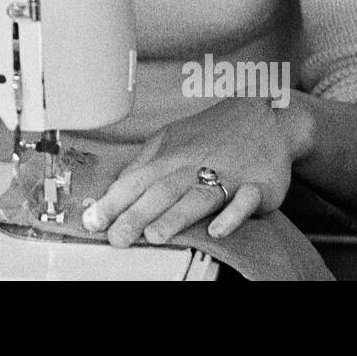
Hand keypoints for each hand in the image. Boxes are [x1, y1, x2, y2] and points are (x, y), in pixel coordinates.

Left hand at [81, 97, 313, 246]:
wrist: (265, 117)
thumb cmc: (211, 134)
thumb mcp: (171, 139)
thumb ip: (143, 164)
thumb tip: (115, 189)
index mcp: (170, 157)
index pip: (135, 181)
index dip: (112, 202)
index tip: (92, 221)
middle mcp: (194, 166)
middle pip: (161, 191)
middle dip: (136, 215)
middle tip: (116, 238)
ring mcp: (226, 175)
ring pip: (196, 197)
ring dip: (175, 217)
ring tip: (154, 236)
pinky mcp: (256, 185)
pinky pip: (244, 201)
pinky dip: (231, 215)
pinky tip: (217, 230)